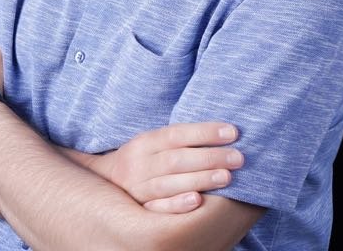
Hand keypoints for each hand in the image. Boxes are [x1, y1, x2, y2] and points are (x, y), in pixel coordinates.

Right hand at [90, 122, 243, 212]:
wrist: (104, 184)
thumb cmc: (143, 161)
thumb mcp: (153, 143)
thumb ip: (180, 140)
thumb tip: (224, 132)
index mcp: (144, 142)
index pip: (177, 134)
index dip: (205, 132)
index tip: (233, 132)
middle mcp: (138, 164)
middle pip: (176, 159)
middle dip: (209, 157)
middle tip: (238, 158)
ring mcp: (137, 188)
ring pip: (169, 183)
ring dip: (199, 179)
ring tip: (227, 177)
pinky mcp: (139, 210)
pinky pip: (158, 208)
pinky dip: (177, 204)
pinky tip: (197, 201)